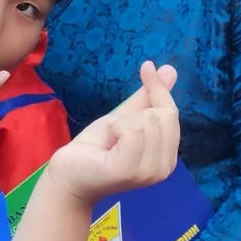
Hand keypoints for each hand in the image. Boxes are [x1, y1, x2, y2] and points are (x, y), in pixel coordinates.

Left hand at [44, 61, 179, 204]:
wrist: (68, 174)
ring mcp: (148, 172)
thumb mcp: (125, 118)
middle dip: (134, 114)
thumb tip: (170, 70)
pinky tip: (108, 145)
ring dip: (122, 123)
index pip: (172, 113)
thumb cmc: (96, 149)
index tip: (146, 66)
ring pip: (147, 122)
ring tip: (111, 140)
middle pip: (162, 116)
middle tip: (116, 131)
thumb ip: (148, 98)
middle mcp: (164, 168)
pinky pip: (132, 131)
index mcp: (167, 156)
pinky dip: (116, 128)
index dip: (159, 89)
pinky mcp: (128, 170)